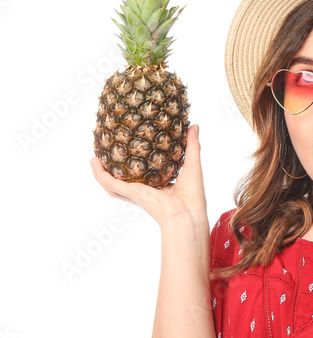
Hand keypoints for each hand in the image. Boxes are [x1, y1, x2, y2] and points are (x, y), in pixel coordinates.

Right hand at [90, 124, 207, 228]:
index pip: (143, 175)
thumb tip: (193, 125)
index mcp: (159, 186)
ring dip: (100, 172)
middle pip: (123, 180)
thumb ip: (192, 145)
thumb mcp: (192, 164)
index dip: (135, 163)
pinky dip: (99, 174)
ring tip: (93, 159)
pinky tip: (93, 162)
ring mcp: (136, 193)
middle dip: (113, 169)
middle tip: (106, 154)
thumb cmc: (193, 194)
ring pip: (111, 184)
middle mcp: (145, 190)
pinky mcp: (130, 193)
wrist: (188, 211)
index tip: (129, 150)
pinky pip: (110, 183)